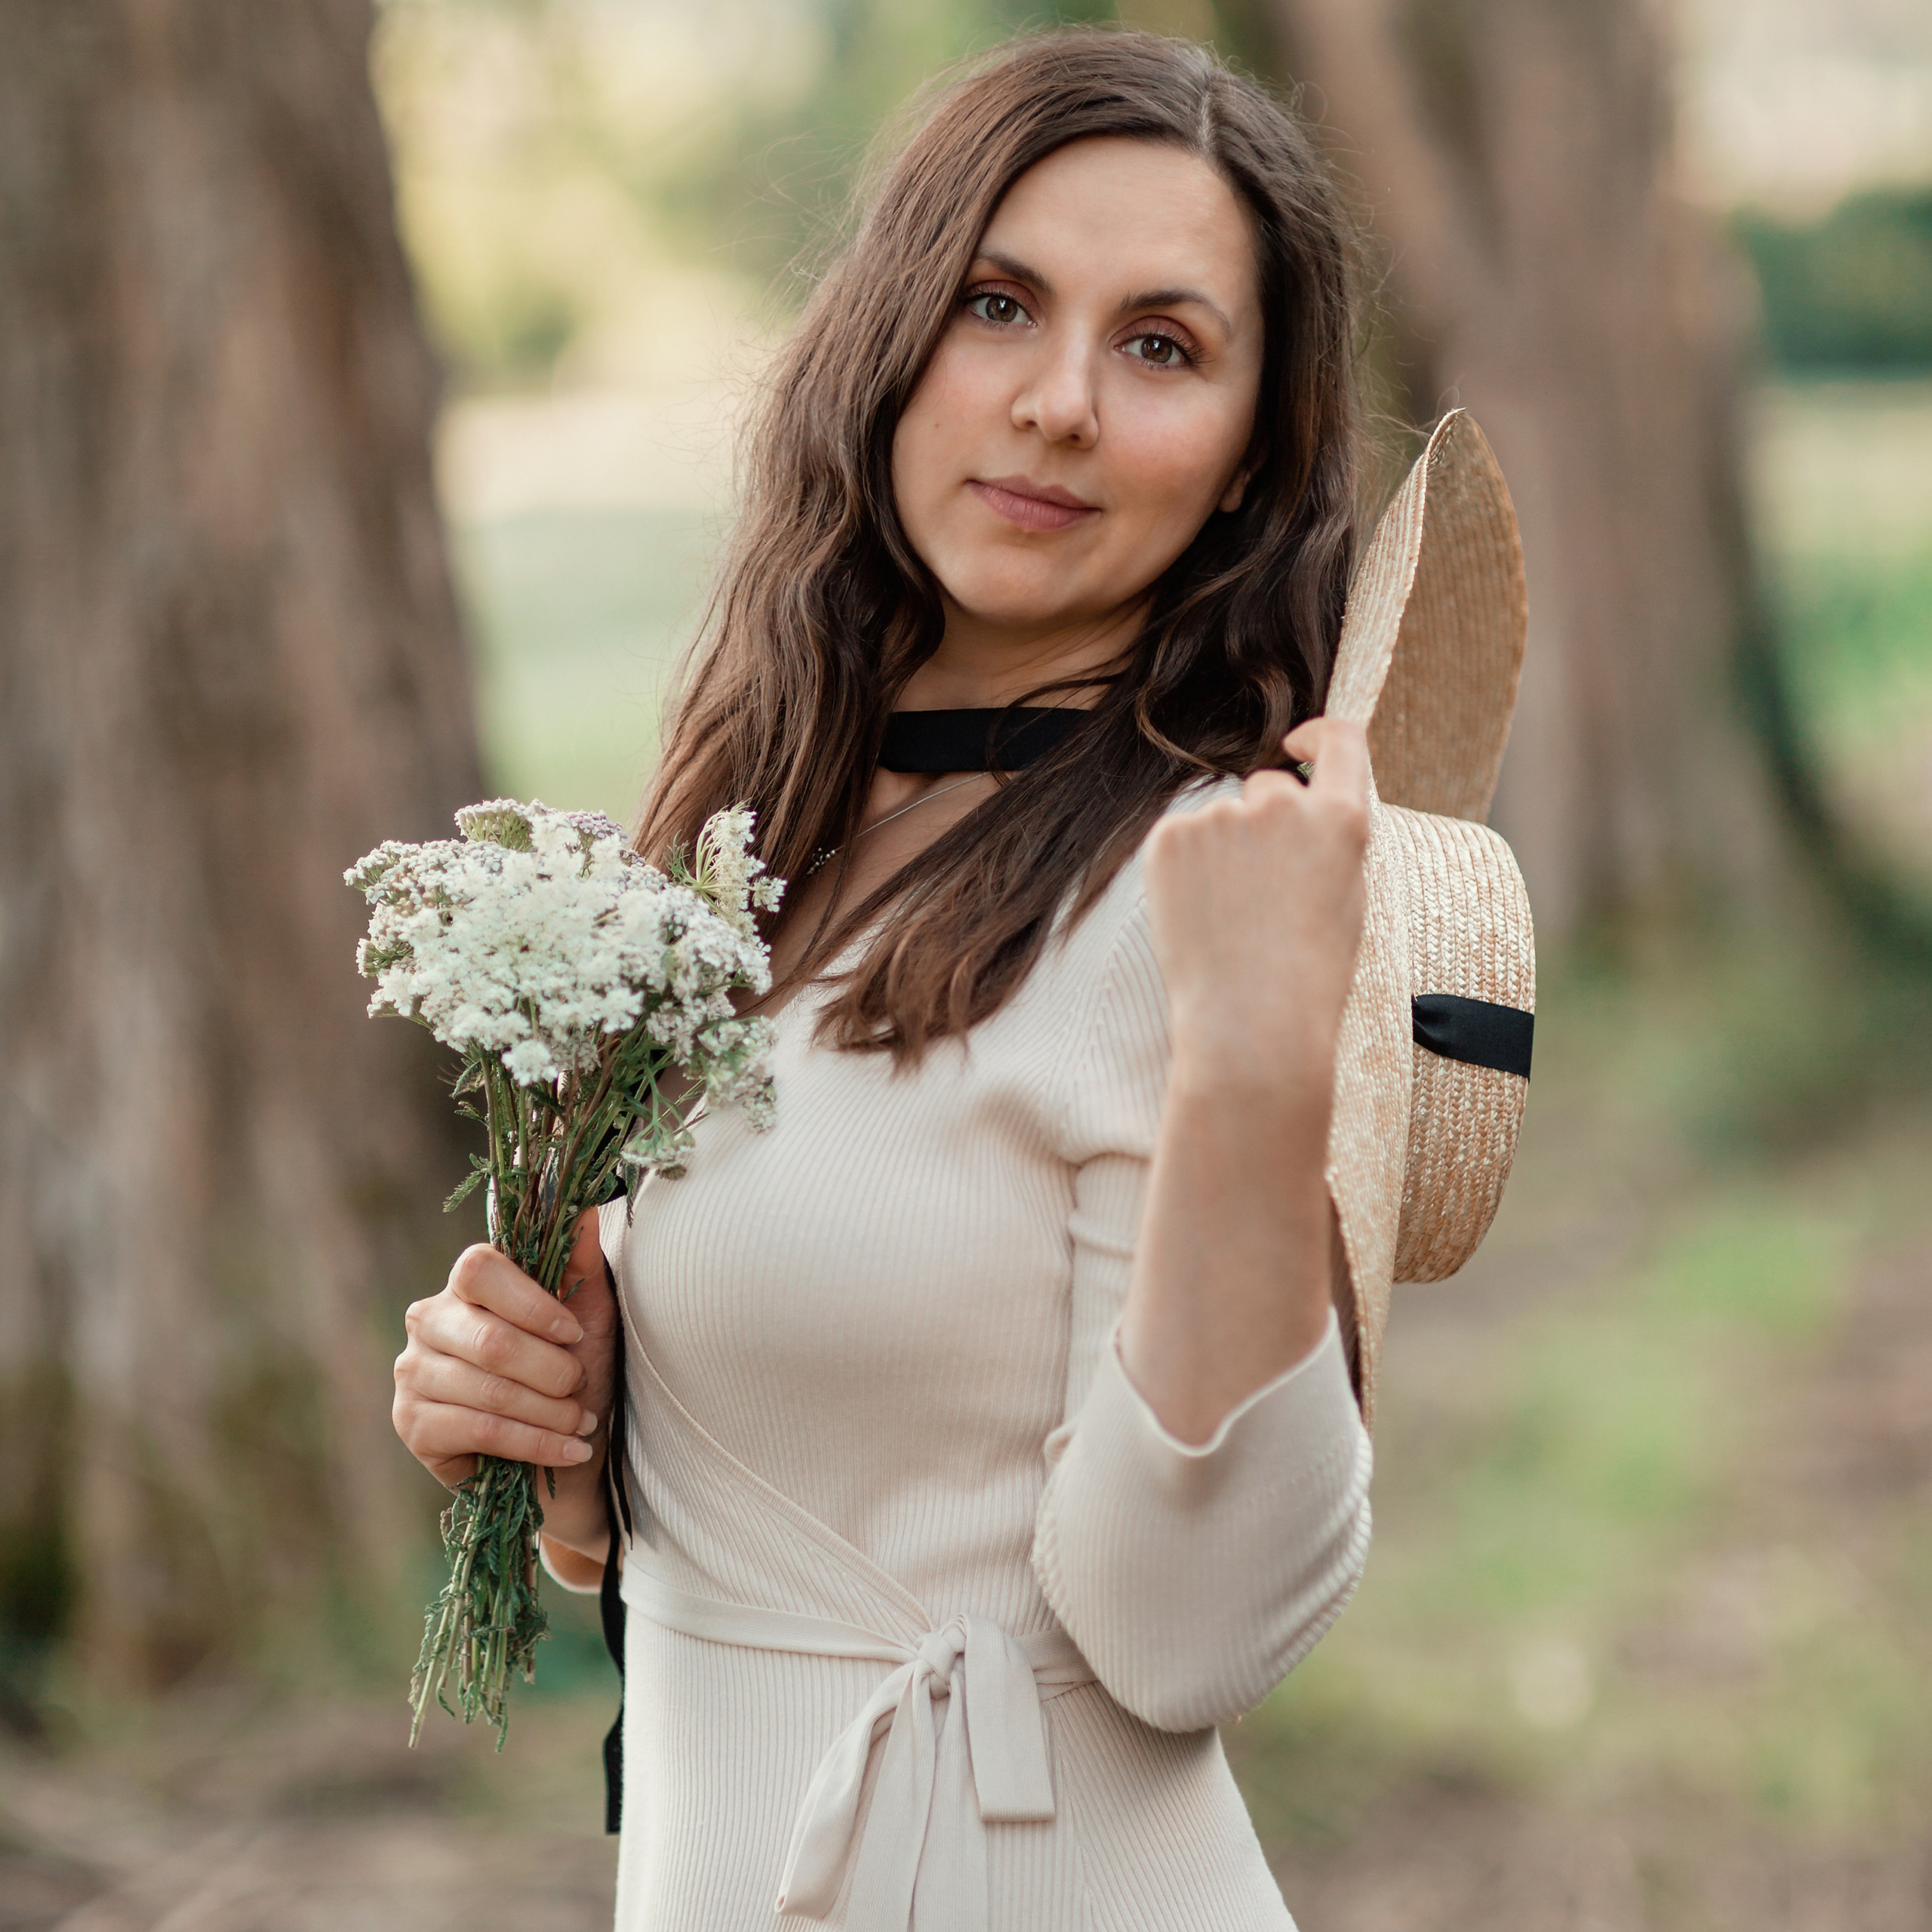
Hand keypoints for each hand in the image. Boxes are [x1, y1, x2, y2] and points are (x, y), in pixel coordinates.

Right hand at [393, 1212, 618, 1492]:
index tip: (574, 1334)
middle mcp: (429, 1319)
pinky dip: (534, 1444)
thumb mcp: (588, 1317)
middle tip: (579, 1388)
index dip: (531, 1304)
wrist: (560, 1453)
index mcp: (466, 1284)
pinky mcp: (410, 1422)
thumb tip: (586, 1206)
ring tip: (579, 1423)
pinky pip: (480, 1430)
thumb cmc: (573, 1375)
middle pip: (491, 1340)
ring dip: (549, 1413)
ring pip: (490, 1391)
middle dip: (552, 1372)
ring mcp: (412, 1371)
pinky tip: (566, 1450)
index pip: (478, 1269)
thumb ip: (579, 1264)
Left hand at [1141, 716, 1370, 1097]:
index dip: (1318, 735)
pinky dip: (1184, 870)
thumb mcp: (1345, 899)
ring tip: (1230, 921)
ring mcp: (1221, 818)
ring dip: (1222, 854)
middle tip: (1260, 894)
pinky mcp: (1169, 837)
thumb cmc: (1307, 978)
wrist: (1251, 1024)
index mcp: (1340, 820)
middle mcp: (1282, 806)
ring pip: (1219, 821)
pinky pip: (1179, 840)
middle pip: (1267, 787)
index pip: (1340, 739)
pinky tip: (1199, 917)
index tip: (1298, 742)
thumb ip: (1326, 839)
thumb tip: (1299, 800)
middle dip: (1263, 824)